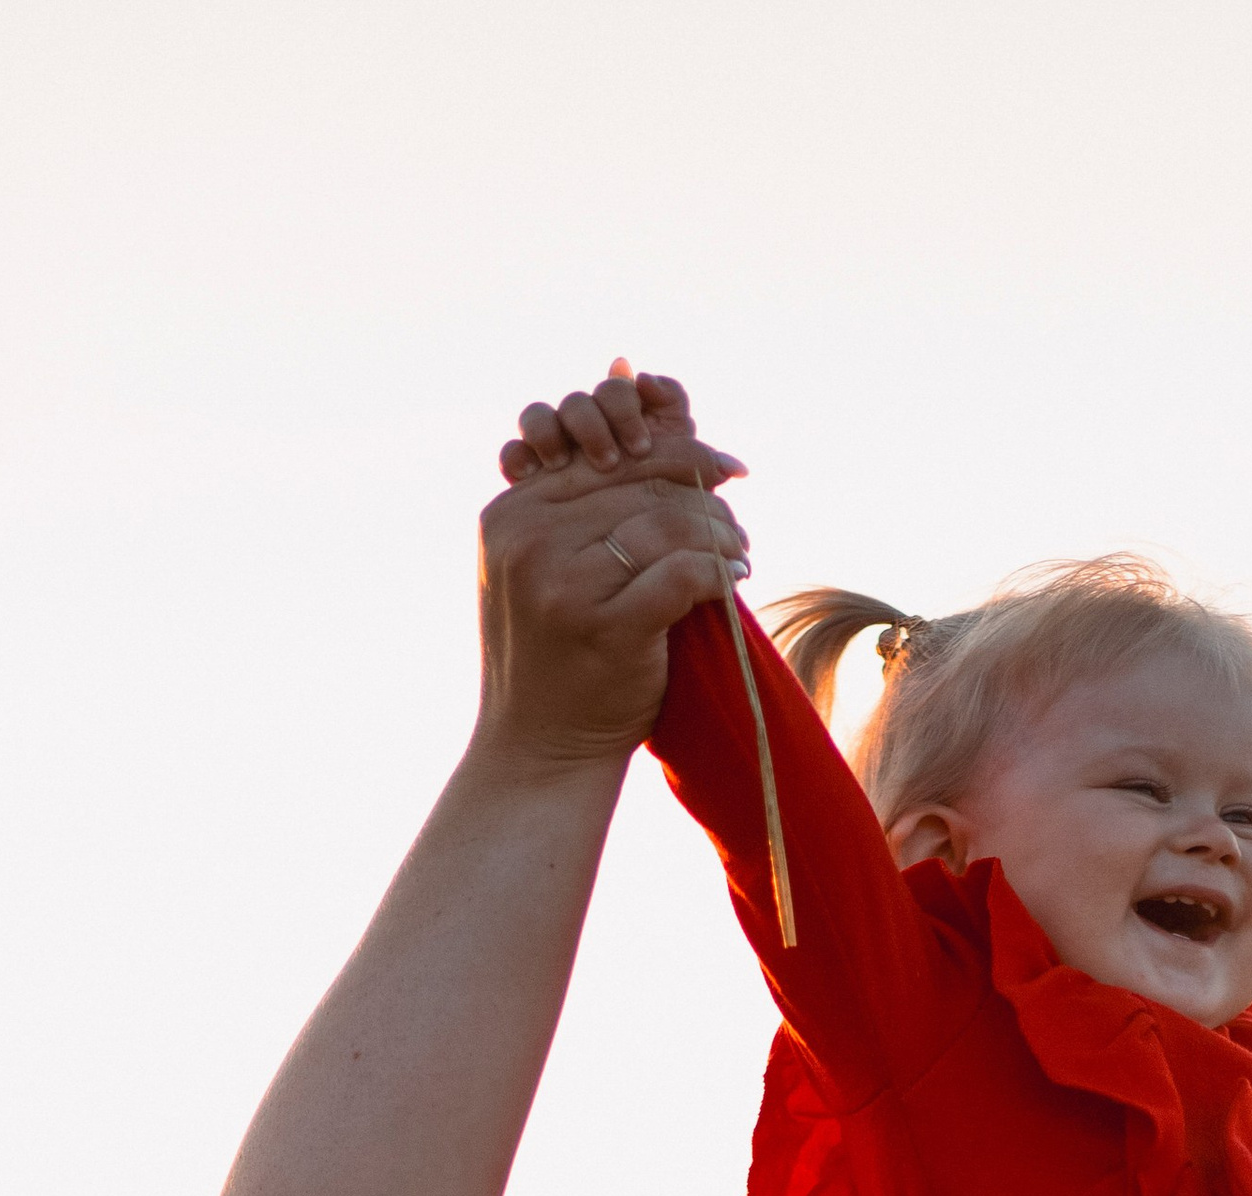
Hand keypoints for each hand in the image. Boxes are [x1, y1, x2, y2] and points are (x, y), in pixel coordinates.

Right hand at [475, 364, 749, 770]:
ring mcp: (563, 585)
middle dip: (706, 497)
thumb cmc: (555, 658)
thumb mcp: (546, 568)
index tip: (725, 468)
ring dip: (719, 536)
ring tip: (740, 553)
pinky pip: (683, 574)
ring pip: (667, 525)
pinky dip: (718, 572)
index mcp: (511, 514)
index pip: (608, 458)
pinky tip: (732, 579)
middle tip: (739, 522)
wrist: (538, 751)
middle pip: (642, 486)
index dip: (679, 452)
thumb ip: (578, 505)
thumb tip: (630, 390)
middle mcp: (529, 540)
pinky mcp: (604, 628)